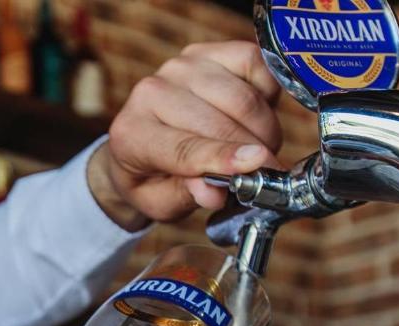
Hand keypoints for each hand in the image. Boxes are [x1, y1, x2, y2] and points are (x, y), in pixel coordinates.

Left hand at [87, 40, 283, 228]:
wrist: (141, 142)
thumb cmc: (151, 177)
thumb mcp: (160, 202)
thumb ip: (186, 195)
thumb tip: (214, 192)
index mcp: (132, 134)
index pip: (185, 147)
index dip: (223, 156)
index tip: (258, 163)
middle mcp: (151, 92)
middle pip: (221, 123)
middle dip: (254, 152)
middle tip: (265, 172)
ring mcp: (181, 67)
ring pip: (243, 97)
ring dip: (263, 128)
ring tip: (257, 147)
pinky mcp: (207, 51)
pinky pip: (253, 64)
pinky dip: (266, 91)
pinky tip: (255, 113)